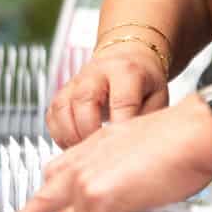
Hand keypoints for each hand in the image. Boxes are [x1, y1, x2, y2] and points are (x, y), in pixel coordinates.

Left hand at [0, 97, 211, 211]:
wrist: (196, 135)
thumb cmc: (179, 148)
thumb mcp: (139, 173)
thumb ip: (121, 200)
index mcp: (88, 150)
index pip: (51, 180)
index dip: (34, 211)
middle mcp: (80, 163)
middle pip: (45, 204)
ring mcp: (86, 181)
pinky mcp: (99, 199)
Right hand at [47, 44, 168, 147]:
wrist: (126, 57)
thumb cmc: (144, 80)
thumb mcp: (159, 96)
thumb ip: (147, 120)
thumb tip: (136, 148)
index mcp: (126, 71)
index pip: (122, 100)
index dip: (122, 126)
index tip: (124, 149)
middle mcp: (96, 73)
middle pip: (85, 100)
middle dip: (91, 131)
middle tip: (101, 154)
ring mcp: (76, 82)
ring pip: (62, 108)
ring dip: (71, 136)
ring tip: (86, 153)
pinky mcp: (62, 93)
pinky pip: (52, 116)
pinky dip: (59, 136)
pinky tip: (75, 147)